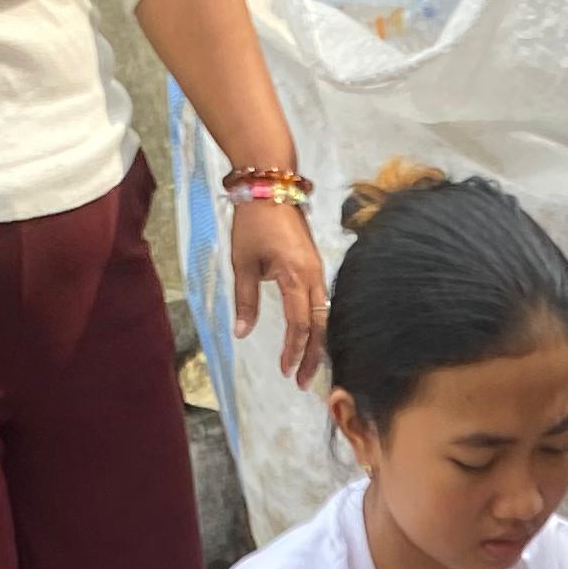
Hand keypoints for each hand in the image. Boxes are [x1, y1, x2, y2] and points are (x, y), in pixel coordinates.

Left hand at [229, 196, 328, 384]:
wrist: (271, 186)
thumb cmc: (254, 222)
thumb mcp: (242, 262)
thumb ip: (245, 300)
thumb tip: (242, 333)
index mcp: (295, 275)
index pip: (300, 324)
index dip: (293, 351)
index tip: (285, 371)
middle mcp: (313, 276)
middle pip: (320, 326)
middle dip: (313, 356)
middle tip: (303, 382)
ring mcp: (318, 271)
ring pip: (325, 316)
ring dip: (318, 343)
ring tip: (309, 366)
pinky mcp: (315, 267)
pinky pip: (323, 304)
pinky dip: (319, 326)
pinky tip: (312, 339)